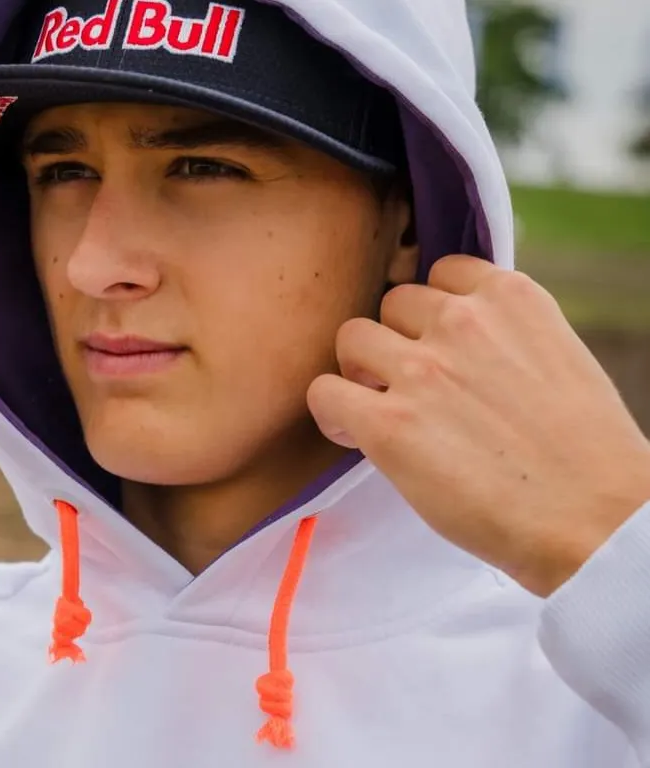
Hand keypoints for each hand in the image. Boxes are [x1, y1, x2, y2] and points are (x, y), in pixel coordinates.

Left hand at [307, 255, 649, 595]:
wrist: (594, 519)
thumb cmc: (583, 456)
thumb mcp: (555, 359)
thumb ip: (503, 337)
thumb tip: (457, 344)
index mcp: (511, 298)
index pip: (442, 273)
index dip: (431, 314)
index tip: (436, 343)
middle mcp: (461, 322)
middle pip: (393, 304)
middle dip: (397, 340)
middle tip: (408, 385)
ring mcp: (421, 369)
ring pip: (352, 338)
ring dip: (360, 371)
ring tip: (379, 408)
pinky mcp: (388, 423)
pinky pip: (324, 393)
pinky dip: (332, 413)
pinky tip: (355, 436)